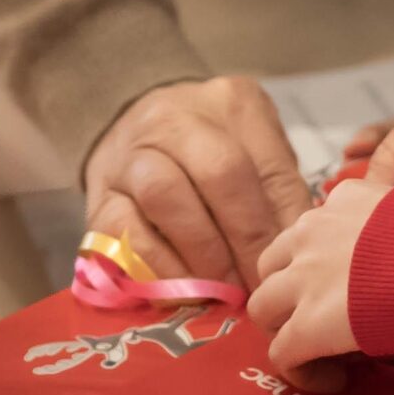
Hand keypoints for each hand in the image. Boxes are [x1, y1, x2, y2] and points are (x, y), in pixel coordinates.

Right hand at [82, 76, 312, 289]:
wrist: (132, 126)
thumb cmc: (210, 147)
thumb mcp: (255, 150)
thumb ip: (276, 191)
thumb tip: (294, 252)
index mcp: (233, 105)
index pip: (270, 164)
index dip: (282, 223)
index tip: (290, 265)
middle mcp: (176, 119)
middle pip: (219, 173)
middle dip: (245, 238)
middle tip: (259, 284)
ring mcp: (131, 153)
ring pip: (164, 196)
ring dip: (201, 254)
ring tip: (222, 289)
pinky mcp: (99, 194)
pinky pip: (122, 231)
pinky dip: (156, 266)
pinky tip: (181, 289)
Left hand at [250, 177, 383, 377]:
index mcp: (345, 199)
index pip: (313, 229)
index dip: (323, 260)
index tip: (350, 285)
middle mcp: (312, 232)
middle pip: (274, 265)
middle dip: (290, 292)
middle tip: (322, 316)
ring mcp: (304, 279)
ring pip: (263, 307)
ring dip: (287, 329)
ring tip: (318, 351)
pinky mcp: (307, 325)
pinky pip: (282, 354)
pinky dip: (303, 372)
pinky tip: (333, 383)